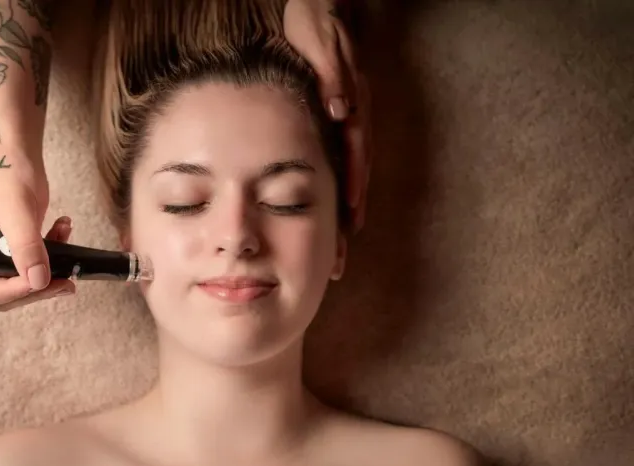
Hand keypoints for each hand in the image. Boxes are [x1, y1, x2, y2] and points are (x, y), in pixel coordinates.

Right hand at [0, 153, 75, 310]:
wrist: (16, 153)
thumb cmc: (5, 175)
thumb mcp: (16, 212)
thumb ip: (25, 247)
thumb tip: (38, 281)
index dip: (9, 292)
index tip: (38, 281)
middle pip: (5, 294)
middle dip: (37, 288)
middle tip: (66, 281)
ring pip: (24, 282)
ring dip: (50, 272)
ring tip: (68, 248)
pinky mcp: (18, 248)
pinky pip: (36, 264)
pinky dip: (55, 253)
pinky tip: (64, 228)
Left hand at [283, 0, 370, 230]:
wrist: (315, 3)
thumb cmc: (313, 22)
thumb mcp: (322, 45)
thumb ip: (333, 78)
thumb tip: (340, 113)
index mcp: (351, 99)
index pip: (356, 149)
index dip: (353, 181)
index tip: (350, 211)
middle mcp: (353, 110)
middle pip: (357, 165)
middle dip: (352, 203)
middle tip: (347, 238)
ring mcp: (347, 113)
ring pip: (350, 164)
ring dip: (347, 198)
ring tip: (343, 232)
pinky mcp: (336, 112)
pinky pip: (340, 153)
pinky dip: (338, 180)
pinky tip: (333, 200)